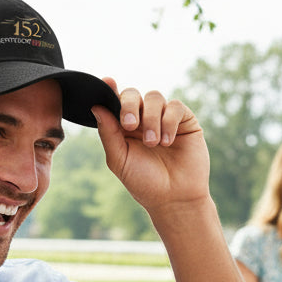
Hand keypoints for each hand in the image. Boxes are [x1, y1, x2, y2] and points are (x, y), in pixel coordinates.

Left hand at [91, 81, 208, 214]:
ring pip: (154, 97)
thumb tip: (97, 106)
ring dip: (150, 119)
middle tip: (130, 125)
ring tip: (152, 143)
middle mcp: (143, 119)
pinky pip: (175, 106)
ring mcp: (164, 118)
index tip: (107, 83)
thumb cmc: (144, 182)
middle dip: (129, 105)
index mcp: (123, 127)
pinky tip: (167, 142)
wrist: (174, 199)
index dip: (109, 89)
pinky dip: (168, 122)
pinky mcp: (185, 121)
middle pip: (133, 94)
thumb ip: (108, 133)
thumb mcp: (119, 160)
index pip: (115, 101)